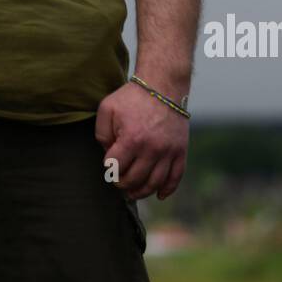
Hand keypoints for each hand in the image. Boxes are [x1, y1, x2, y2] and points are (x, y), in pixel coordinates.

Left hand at [95, 80, 187, 201]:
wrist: (163, 85)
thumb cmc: (132, 97)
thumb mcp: (107, 108)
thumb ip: (101, 133)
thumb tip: (108, 154)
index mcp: (131, 139)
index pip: (115, 167)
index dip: (109, 168)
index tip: (109, 165)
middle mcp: (152, 149)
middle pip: (134, 179)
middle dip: (122, 184)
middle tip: (118, 182)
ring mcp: (168, 151)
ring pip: (154, 183)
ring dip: (142, 192)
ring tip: (133, 192)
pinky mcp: (180, 151)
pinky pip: (176, 177)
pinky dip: (168, 190)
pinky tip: (159, 195)